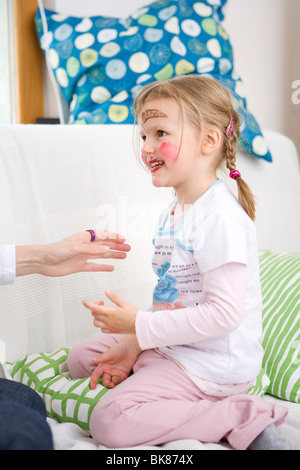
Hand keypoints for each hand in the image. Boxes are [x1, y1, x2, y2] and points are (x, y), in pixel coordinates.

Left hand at [16, 230, 130, 276]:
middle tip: (128, 248)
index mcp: (84, 238)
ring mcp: (83, 256)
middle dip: (117, 246)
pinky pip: (95, 266)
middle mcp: (85, 246)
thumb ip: (91, 250)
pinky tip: (111, 267)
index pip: (102, 236)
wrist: (43, 262)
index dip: (113, 237)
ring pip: (102, 255)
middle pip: (105, 245)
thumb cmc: (55, 251)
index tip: (123, 239)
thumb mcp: (74, 249)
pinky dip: (103, 267)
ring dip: (113, 255)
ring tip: (124, 256)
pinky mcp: (80, 266)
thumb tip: (106, 249)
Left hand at [82, 289, 137, 333]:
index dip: (88, 304)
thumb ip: (114, 297)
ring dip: (96, 316)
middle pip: (94, 314)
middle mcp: (108, 320)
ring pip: (96, 323)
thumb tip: (106, 291)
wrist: (140, 325)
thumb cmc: (134, 314)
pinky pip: (102, 329)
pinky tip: (106, 320)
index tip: (84, 302)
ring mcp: (109, 326)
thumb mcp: (124, 303)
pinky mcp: (112, 331)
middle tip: (102, 303)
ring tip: (103, 312)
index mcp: (110, 312)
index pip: (94, 308)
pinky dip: (101, 324)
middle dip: (94, 307)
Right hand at [90, 335, 141, 388]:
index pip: (96, 374)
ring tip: (122, 376)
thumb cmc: (119, 349)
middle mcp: (108, 370)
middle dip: (107, 384)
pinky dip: (121, 380)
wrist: (131, 348)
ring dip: (116, 381)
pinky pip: (120, 381)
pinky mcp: (122, 374)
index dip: (93, 381)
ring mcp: (115, 373)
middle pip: (105, 381)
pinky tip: (124, 375)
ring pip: (113, 382)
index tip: (93, 387)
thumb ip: (102, 358)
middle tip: (111, 385)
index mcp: (103, 366)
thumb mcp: (110, 353)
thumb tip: (93, 360)